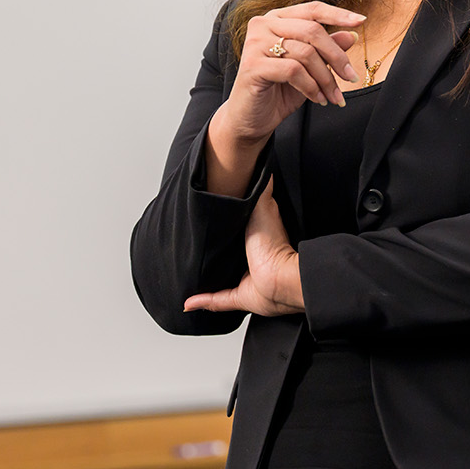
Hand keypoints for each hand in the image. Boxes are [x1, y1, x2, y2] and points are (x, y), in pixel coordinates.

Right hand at [184, 180, 302, 315]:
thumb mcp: (264, 206)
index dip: (224, 226)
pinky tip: (189, 302)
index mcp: (254, 238)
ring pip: (221, 279)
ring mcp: (245, 278)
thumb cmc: (274, 243)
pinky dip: (202, 301)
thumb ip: (262, 189)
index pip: (236, 230)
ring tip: (188, 271)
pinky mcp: (241, 296)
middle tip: (191, 246)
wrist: (281, 277)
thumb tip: (264, 166)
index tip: (206, 220)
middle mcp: (250, 258)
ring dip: (206, 277)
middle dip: (212, 253)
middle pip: (227, 254)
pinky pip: (217, 300)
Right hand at [218, 2, 363, 144]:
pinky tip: (316, 99)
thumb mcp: (311, 68)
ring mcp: (255, 43)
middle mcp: (263, 24)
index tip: (361, 21)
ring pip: (305, 53)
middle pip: (312, 30)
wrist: (252, 119)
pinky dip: (311, 87)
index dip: (338, 14)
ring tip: (332, 96)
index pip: (312, 9)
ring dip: (325, 78)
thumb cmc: (280, 90)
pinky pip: (293, 70)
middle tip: (351, 77)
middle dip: (337, 56)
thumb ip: (328, 49)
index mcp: (278, 19)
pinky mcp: (252, 64)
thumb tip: (352, 35)